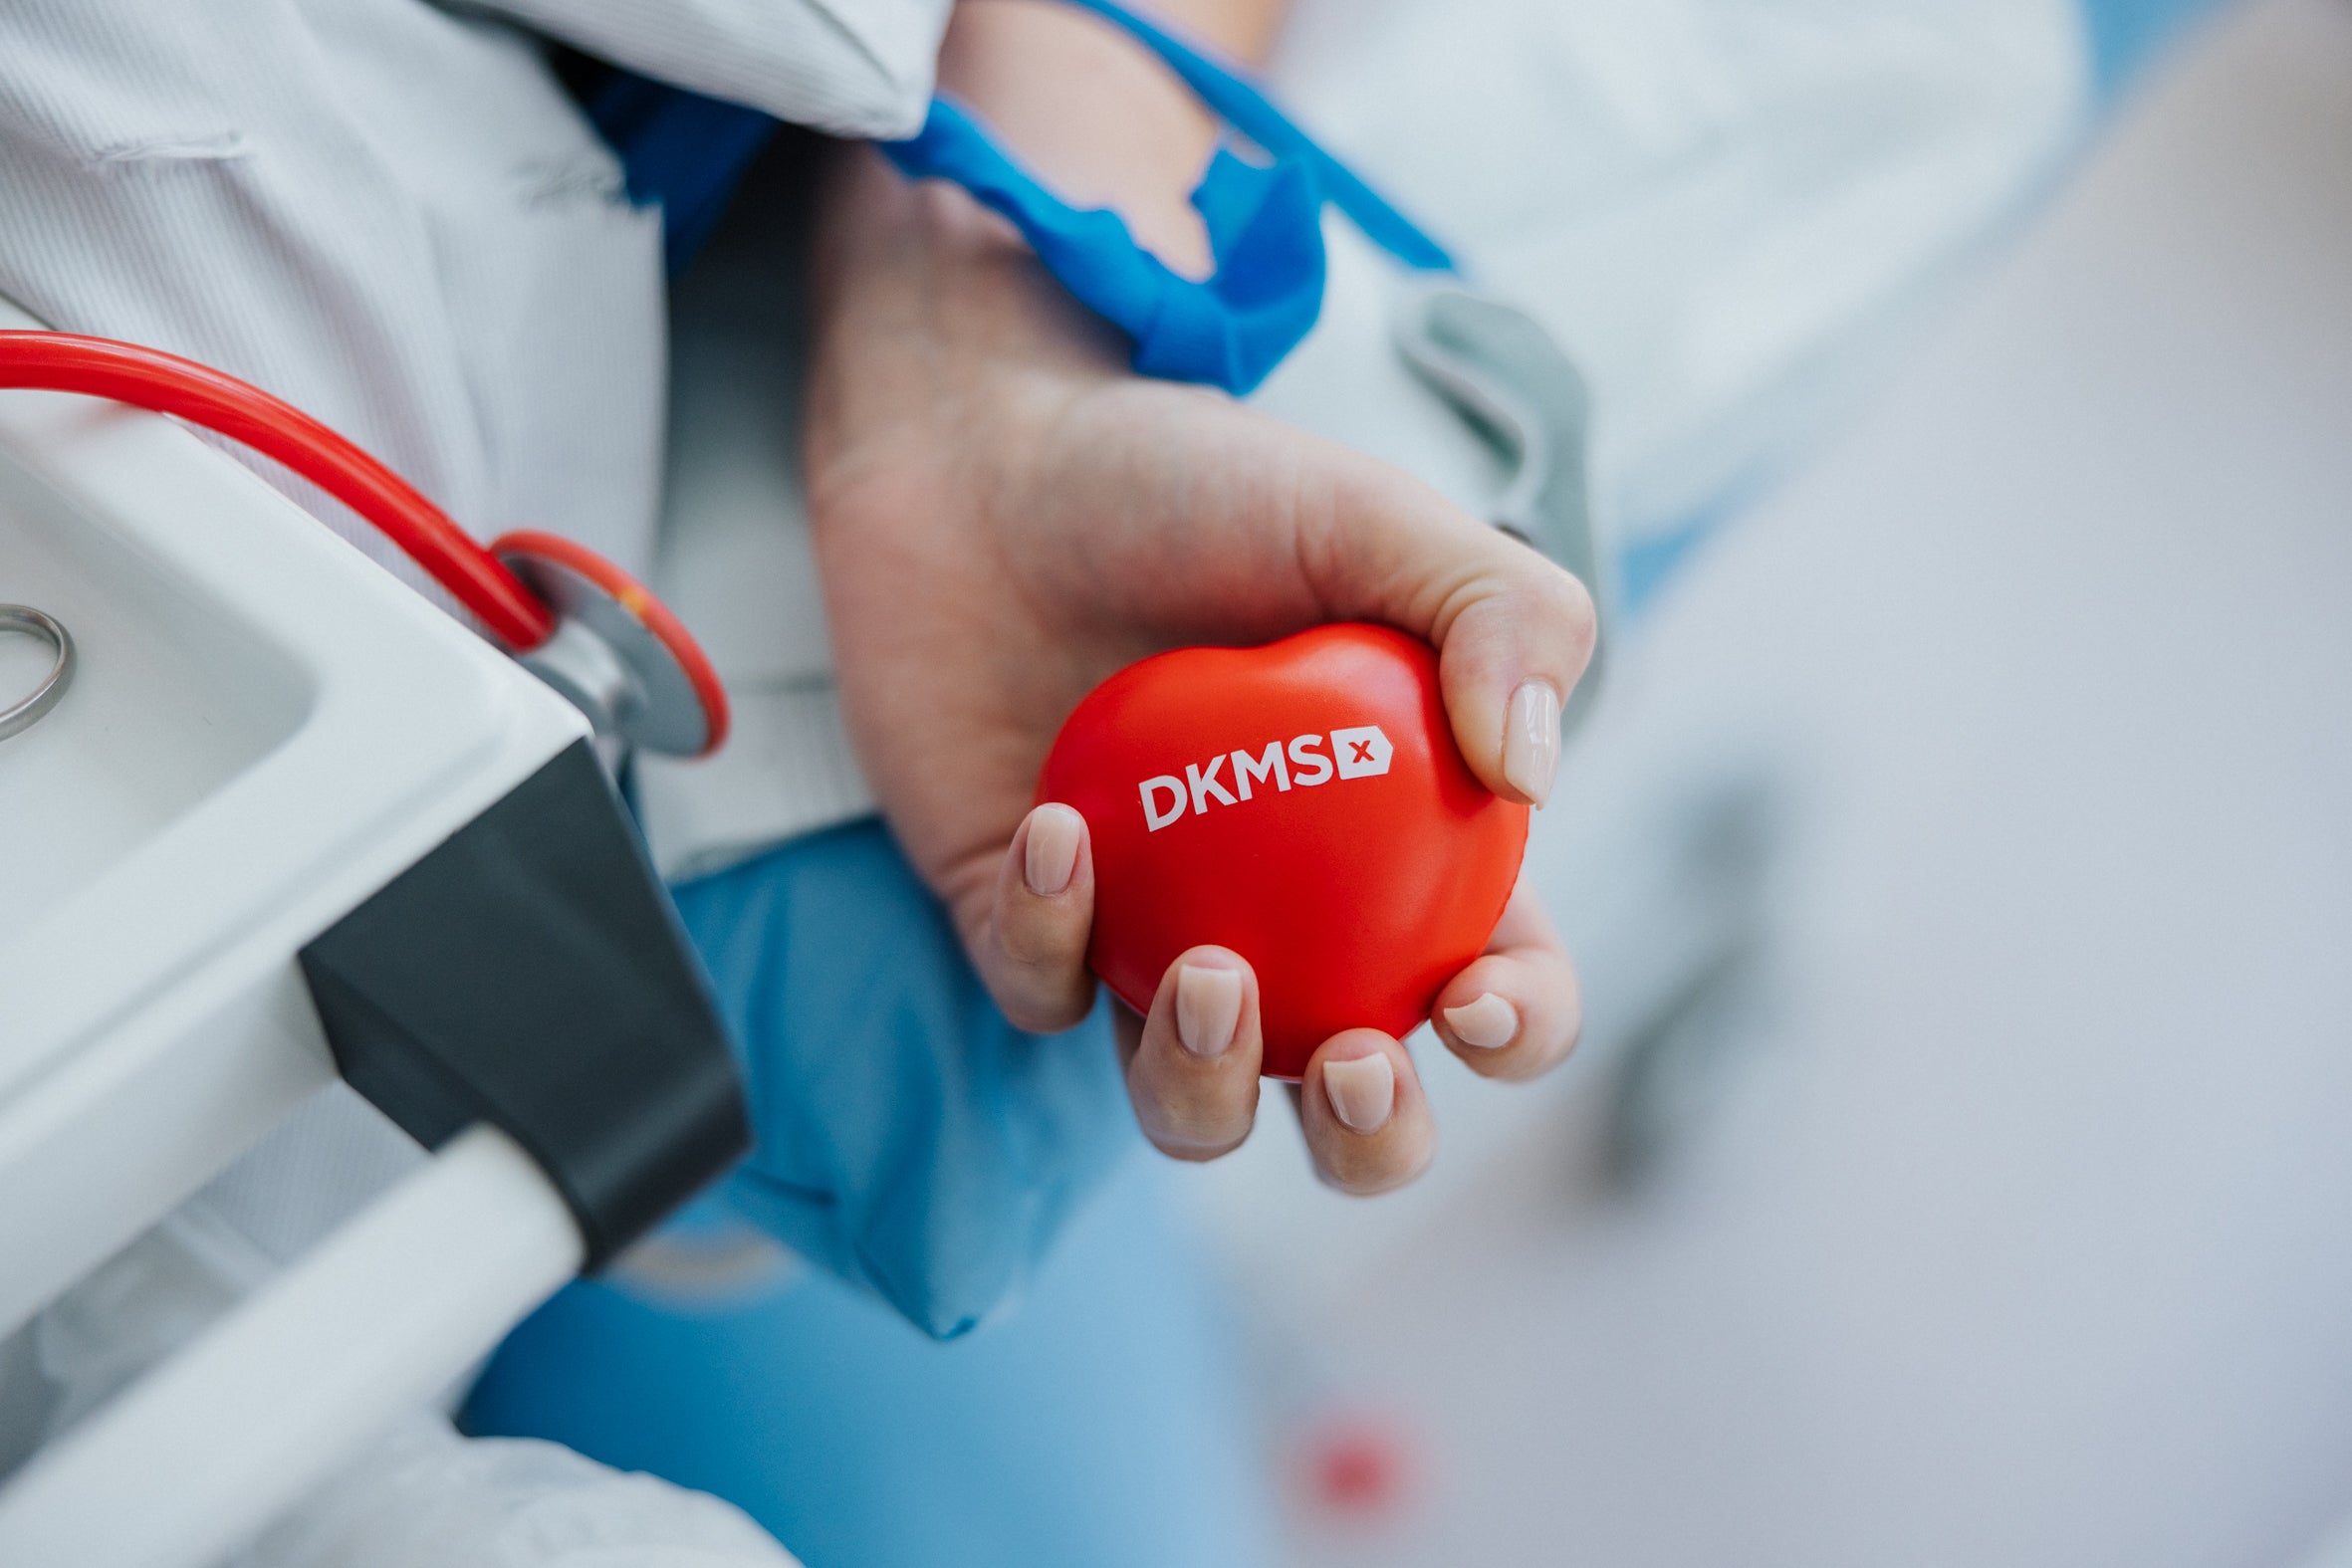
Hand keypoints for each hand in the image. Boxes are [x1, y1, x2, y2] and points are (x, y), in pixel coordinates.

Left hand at [804, 140, 1592, 1191]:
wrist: (985, 452)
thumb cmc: (1190, 480)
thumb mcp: (1367, 514)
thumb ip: (1496, 607)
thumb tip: (1534, 777)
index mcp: (1404, 845)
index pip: (1501, 981)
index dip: (1518, 1026)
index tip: (1474, 996)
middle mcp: (1289, 918)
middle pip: (1358, 1111)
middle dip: (1376, 1140)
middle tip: (1353, 1060)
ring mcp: (1150, 932)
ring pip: (1199, 1107)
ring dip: (1212, 1087)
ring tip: (1210, 974)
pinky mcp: (1021, 923)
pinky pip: (1043, 996)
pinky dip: (1054, 941)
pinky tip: (1062, 835)